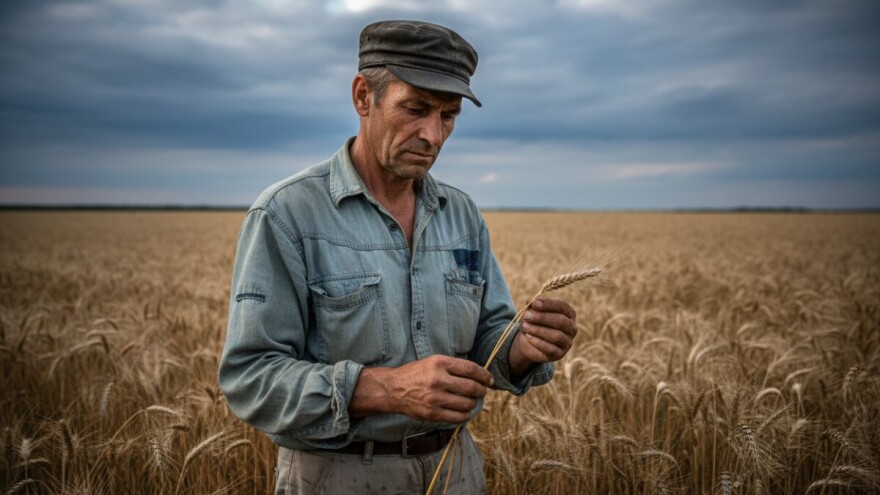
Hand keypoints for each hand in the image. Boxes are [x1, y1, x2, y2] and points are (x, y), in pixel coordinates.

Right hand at [350, 355, 493, 423]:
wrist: (393, 389)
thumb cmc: (416, 374)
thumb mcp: (433, 361)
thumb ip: (454, 366)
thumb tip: (479, 374)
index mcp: (439, 363)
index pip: (470, 369)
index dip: (484, 375)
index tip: (489, 379)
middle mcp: (437, 379)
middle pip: (471, 387)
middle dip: (482, 390)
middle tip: (482, 391)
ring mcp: (434, 398)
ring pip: (467, 403)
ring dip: (474, 403)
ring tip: (472, 401)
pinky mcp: (432, 413)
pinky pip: (457, 417)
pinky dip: (466, 415)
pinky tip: (465, 411)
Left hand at [509, 297, 577, 375]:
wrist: (528, 341)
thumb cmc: (533, 322)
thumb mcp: (531, 311)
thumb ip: (532, 305)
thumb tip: (531, 300)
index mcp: (568, 313)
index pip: (562, 306)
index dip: (549, 304)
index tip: (535, 303)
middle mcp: (571, 327)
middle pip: (561, 321)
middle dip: (542, 317)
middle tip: (527, 316)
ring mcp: (567, 342)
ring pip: (557, 336)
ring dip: (539, 330)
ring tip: (525, 326)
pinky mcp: (560, 354)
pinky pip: (551, 349)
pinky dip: (538, 342)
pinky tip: (528, 337)